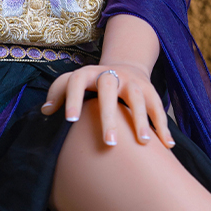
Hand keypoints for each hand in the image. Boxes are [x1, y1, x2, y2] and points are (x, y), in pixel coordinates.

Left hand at [41, 63, 174, 148]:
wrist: (125, 65)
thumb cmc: (92, 83)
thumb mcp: (76, 82)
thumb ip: (59, 93)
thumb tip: (44, 112)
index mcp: (88, 74)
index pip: (76, 81)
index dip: (72, 98)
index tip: (70, 120)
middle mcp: (110, 75)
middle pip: (108, 89)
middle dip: (109, 116)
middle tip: (109, 143)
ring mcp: (131, 81)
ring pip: (136, 97)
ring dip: (141, 119)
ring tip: (143, 143)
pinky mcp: (149, 89)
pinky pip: (158, 107)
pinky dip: (163, 126)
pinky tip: (166, 146)